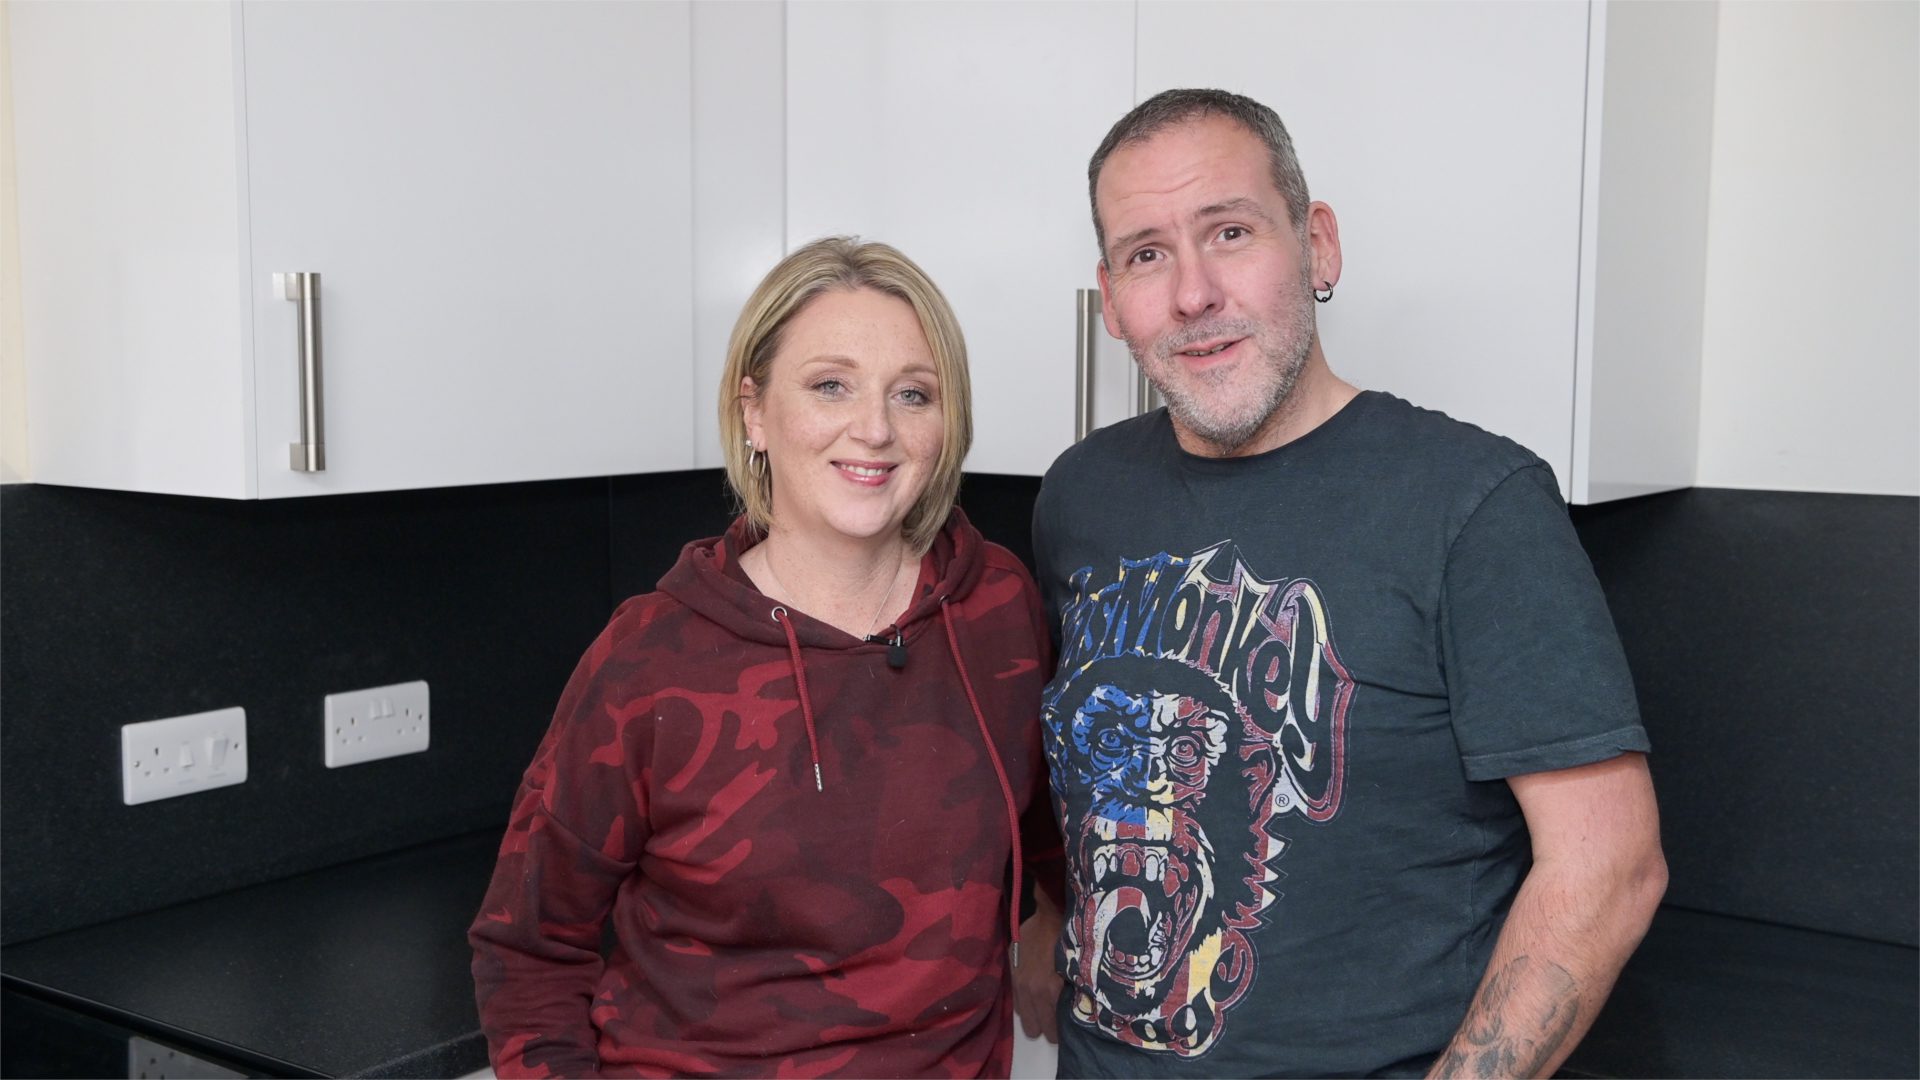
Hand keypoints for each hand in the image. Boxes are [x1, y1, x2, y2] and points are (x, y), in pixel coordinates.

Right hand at [1014, 891, 1064, 1042]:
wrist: (1045, 912)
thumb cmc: (1066, 936)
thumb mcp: (1075, 963)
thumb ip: (1073, 986)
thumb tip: (1080, 1006)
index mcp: (1049, 989)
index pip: (1052, 1025)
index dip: (1058, 1033)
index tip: (1064, 1035)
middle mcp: (1032, 990)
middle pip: (1036, 1024)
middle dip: (1045, 1028)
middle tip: (1053, 1030)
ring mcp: (1020, 983)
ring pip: (1024, 1015)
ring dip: (1033, 1018)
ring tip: (1041, 1021)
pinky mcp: (1012, 974)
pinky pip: (1016, 1001)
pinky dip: (1025, 1006)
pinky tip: (1032, 1005)